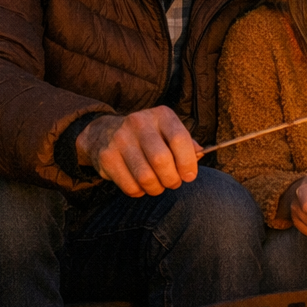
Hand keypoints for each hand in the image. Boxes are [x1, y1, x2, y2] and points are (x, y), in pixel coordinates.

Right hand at [75, 107, 199, 196]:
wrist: (106, 132)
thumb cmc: (149, 136)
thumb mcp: (169, 131)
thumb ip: (187, 143)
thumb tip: (199, 156)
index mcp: (161, 115)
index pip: (179, 139)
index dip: (188, 162)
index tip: (189, 176)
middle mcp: (139, 123)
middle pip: (161, 160)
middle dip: (172, 179)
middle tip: (173, 183)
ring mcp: (120, 138)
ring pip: (145, 176)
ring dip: (156, 188)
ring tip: (158, 186)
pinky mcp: (107, 156)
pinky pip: (129, 185)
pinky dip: (139, 192)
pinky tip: (141, 186)